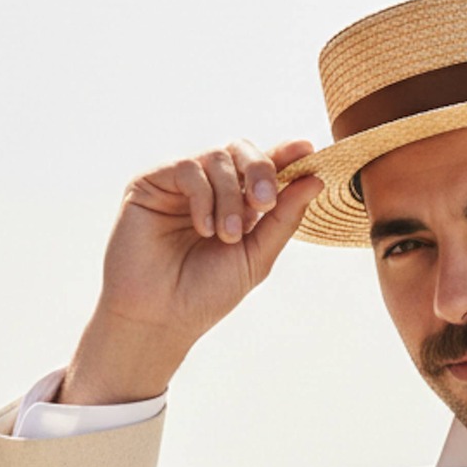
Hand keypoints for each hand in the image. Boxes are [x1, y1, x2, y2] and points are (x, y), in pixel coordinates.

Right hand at [60, 138, 324, 404]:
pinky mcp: (150, 183)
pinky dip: (203, 197)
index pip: (263, 167)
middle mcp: (209, 188)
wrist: (160, 317)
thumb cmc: (206, 294)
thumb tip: (315, 180)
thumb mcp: (256, 257)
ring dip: (231, 197)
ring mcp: (179, 184)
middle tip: (265, 204)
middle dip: (261, 170)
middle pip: (241, 150)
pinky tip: (204, 230)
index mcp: (237, 204)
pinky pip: (188, 168)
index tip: (307, 149)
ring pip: (217, 157)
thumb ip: (283, 219)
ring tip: (227, 235)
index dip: (285, 154)